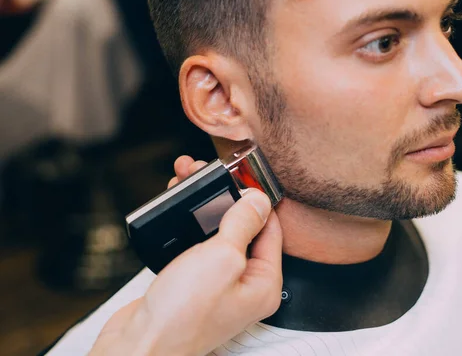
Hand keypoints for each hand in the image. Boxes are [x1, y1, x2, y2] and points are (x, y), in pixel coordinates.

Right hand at [90, 156, 282, 355]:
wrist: (139, 343)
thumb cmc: (182, 314)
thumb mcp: (221, 258)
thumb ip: (243, 224)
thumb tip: (259, 199)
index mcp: (264, 283)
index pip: (271, 229)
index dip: (256, 199)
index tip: (242, 176)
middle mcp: (244, 285)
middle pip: (243, 229)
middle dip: (224, 198)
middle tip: (207, 173)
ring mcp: (218, 285)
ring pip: (217, 233)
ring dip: (202, 206)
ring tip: (186, 179)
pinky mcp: (193, 284)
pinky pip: (197, 245)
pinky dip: (187, 224)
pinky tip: (176, 207)